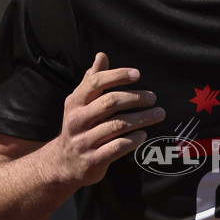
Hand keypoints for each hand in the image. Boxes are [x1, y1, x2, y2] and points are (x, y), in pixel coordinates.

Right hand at [52, 51, 164, 186]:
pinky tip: (143, 135)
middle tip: (153, 98)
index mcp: (75, 103)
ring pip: (117, 125)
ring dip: (141, 118)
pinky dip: (133, 140)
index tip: (137, 74)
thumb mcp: (79, 104)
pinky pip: (117, 147)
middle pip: (110, 103)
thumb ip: (92, 80)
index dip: (117, 76)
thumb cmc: (78, 127)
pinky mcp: (93, 160)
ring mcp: (84, 141)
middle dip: (135, 98)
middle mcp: (77, 120)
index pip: (96, 83)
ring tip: (158, 114)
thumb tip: (102, 56)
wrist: (62, 164)